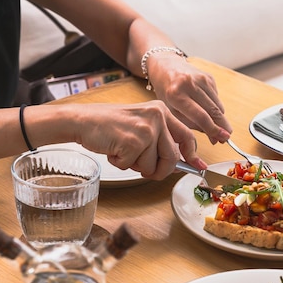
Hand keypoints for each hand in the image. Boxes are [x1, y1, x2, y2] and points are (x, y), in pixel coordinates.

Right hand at [75, 101, 207, 179]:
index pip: (187, 136)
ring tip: (123, 150)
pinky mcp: (133, 142)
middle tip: (145, 169)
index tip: (198, 166)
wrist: (83, 120)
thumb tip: (181, 163)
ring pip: (152, 166)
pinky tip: (114, 150)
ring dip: (136, 166)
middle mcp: (158, 118)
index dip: (192, 155)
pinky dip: (122, 164)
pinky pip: (133, 167)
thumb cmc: (110, 125)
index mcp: (162, 111)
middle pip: (172, 158)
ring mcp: (146, 129)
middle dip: (159, 170)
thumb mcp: (142, 124)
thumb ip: (161, 139)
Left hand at [148, 55, 232, 143]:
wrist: (166, 66)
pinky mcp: (209, 77)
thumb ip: (190, 124)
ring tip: (220, 129)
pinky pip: (217, 98)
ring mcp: (201, 79)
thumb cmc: (166, 91)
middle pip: (213, 110)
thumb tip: (212, 136)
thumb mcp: (171, 111)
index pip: (200, 116)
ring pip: (218, 105)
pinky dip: (216, 108)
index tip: (222, 138)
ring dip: (221, 119)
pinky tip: (210, 111)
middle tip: (226, 138)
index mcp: (176, 94)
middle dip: (222, 126)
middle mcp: (190, 84)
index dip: (213, 129)